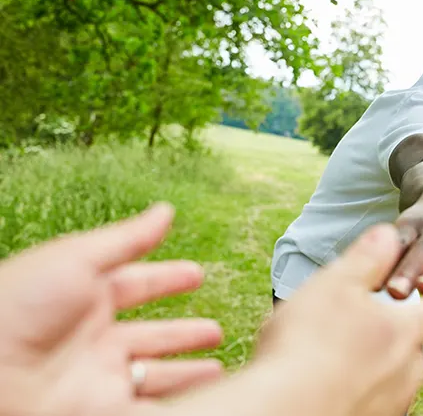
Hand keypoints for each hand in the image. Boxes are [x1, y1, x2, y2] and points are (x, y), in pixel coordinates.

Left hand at [0, 203, 222, 415]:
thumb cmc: (16, 306)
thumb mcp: (76, 260)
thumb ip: (127, 239)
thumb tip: (165, 211)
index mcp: (85, 298)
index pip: (137, 285)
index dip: (168, 279)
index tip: (197, 274)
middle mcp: (95, 341)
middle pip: (151, 337)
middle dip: (184, 334)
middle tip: (216, 331)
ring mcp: (100, 380)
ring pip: (157, 377)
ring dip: (189, 376)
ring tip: (219, 373)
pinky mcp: (107, 412)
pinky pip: (153, 408)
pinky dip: (181, 404)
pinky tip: (207, 399)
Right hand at [255, 224, 422, 415]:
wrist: (283, 409)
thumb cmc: (307, 344)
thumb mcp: (335, 284)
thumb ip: (368, 257)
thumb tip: (389, 233)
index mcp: (407, 330)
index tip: (401, 289)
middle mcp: (410, 370)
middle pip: (416, 342)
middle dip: (393, 331)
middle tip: (353, 322)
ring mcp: (393, 402)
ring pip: (396, 373)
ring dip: (375, 362)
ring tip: (335, 353)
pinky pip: (376, 399)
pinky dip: (359, 387)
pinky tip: (328, 379)